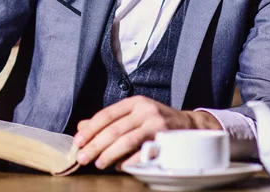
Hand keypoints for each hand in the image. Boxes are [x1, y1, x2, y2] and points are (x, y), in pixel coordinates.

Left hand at [73, 95, 221, 169]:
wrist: (192, 127)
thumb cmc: (157, 123)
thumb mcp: (134, 116)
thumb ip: (109, 122)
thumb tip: (81, 128)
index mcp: (135, 102)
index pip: (106, 114)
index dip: (90, 129)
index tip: (78, 141)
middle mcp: (145, 109)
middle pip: (114, 129)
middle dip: (95, 145)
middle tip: (82, 158)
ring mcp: (157, 123)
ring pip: (126, 140)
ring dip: (109, 154)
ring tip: (98, 163)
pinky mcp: (166, 139)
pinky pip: (143, 152)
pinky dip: (129, 161)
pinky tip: (120, 167)